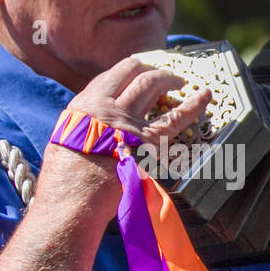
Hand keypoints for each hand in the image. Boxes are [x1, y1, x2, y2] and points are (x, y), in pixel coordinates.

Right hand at [41, 56, 213, 209]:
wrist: (73, 200)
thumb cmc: (65, 180)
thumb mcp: (64, 141)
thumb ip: (82, 127)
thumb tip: (93, 127)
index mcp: (84, 105)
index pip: (110, 77)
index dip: (128, 70)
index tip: (138, 69)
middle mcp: (105, 106)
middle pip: (132, 73)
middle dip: (151, 69)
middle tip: (162, 73)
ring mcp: (127, 121)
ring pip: (151, 84)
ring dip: (168, 78)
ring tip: (180, 80)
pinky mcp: (147, 142)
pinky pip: (175, 118)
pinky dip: (193, 105)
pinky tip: (205, 95)